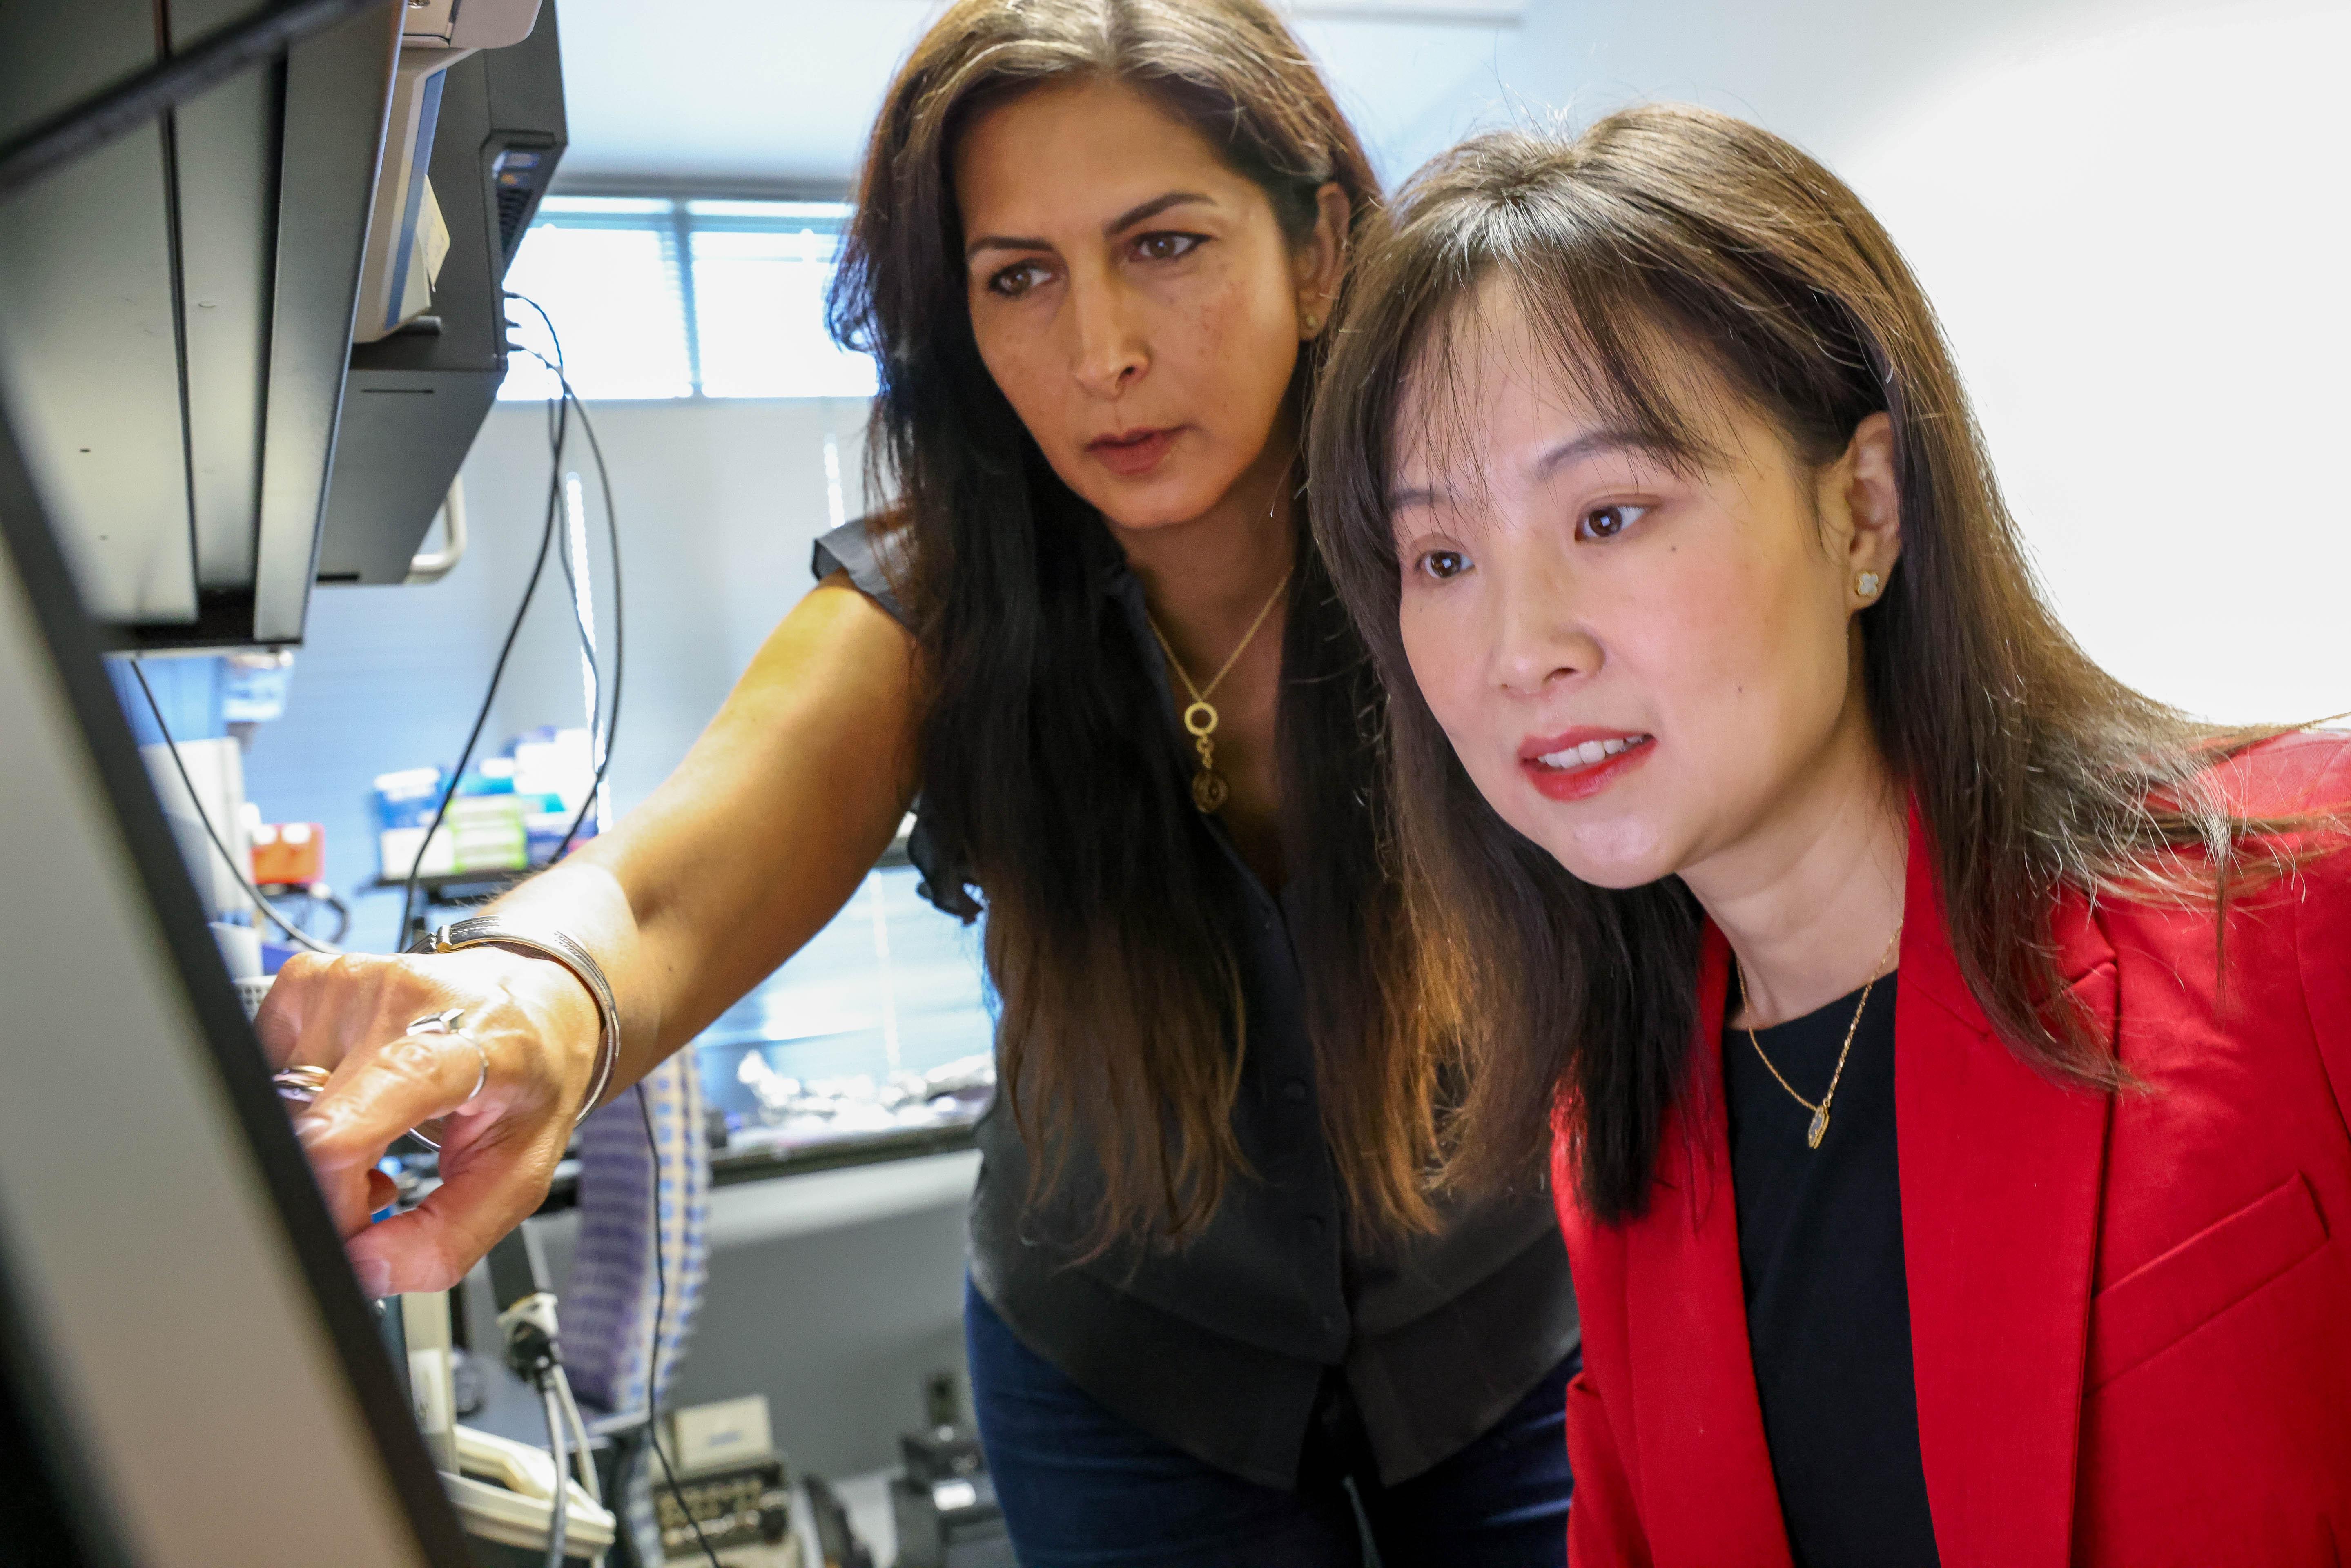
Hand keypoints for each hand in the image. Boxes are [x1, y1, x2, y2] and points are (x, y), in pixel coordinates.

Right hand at [254, 946, 603, 1296]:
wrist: (530, 1005)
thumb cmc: (528, 1081)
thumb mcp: (518, 1176)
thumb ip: (447, 1239)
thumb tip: (361, 1269)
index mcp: (474, 1041)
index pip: (396, 1084)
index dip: (343, 1164)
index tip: (336, 1222)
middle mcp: (406, 999)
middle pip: (318, 1126)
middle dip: (334, 1191)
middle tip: (378, 1193)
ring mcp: (350, 984)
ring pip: (284, 1110)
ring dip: (320, 1154)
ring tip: (376, 1142)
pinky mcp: (306, 981)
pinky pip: (270, 1076)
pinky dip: (302, 1113)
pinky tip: (350, 1105)